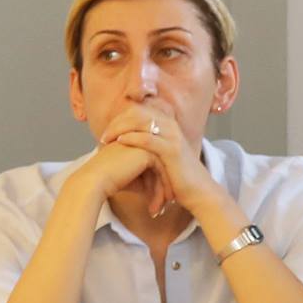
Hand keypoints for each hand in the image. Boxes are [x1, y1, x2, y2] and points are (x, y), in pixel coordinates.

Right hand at [67, 125, 162, 208]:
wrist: (94, 180)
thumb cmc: (110, 182)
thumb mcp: (134, 180)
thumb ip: (148, 179)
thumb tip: (163, 191)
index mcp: (137, 144)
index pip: (156, 163)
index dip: (161, 181)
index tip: (164, 198)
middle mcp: (142, 141)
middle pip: (162, 165)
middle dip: (165, 185)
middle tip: (168, 203)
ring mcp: (145, 143)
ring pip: (164, 167)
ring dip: (165, 188)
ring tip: (163, 206)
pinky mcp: (147, 151)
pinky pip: (162, 169)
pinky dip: (164, 186)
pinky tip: (163, 201)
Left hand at [103, 102, 217, 218]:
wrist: (199, 192)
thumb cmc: (179, 177)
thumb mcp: (163, 156)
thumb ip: (149, 146)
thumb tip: (126, 144)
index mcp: (169, 126)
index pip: (140, 111)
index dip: (121, 118)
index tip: (108, 131)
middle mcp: (172, 127)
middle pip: (138, 113)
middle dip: (117, 122)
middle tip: (103, 136)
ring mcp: (173, 137)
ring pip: (142, 122)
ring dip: (120, 129)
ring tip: (106, 139)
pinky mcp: (173, 151)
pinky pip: (148, 139)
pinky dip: (132, 138)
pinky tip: (120, 142)